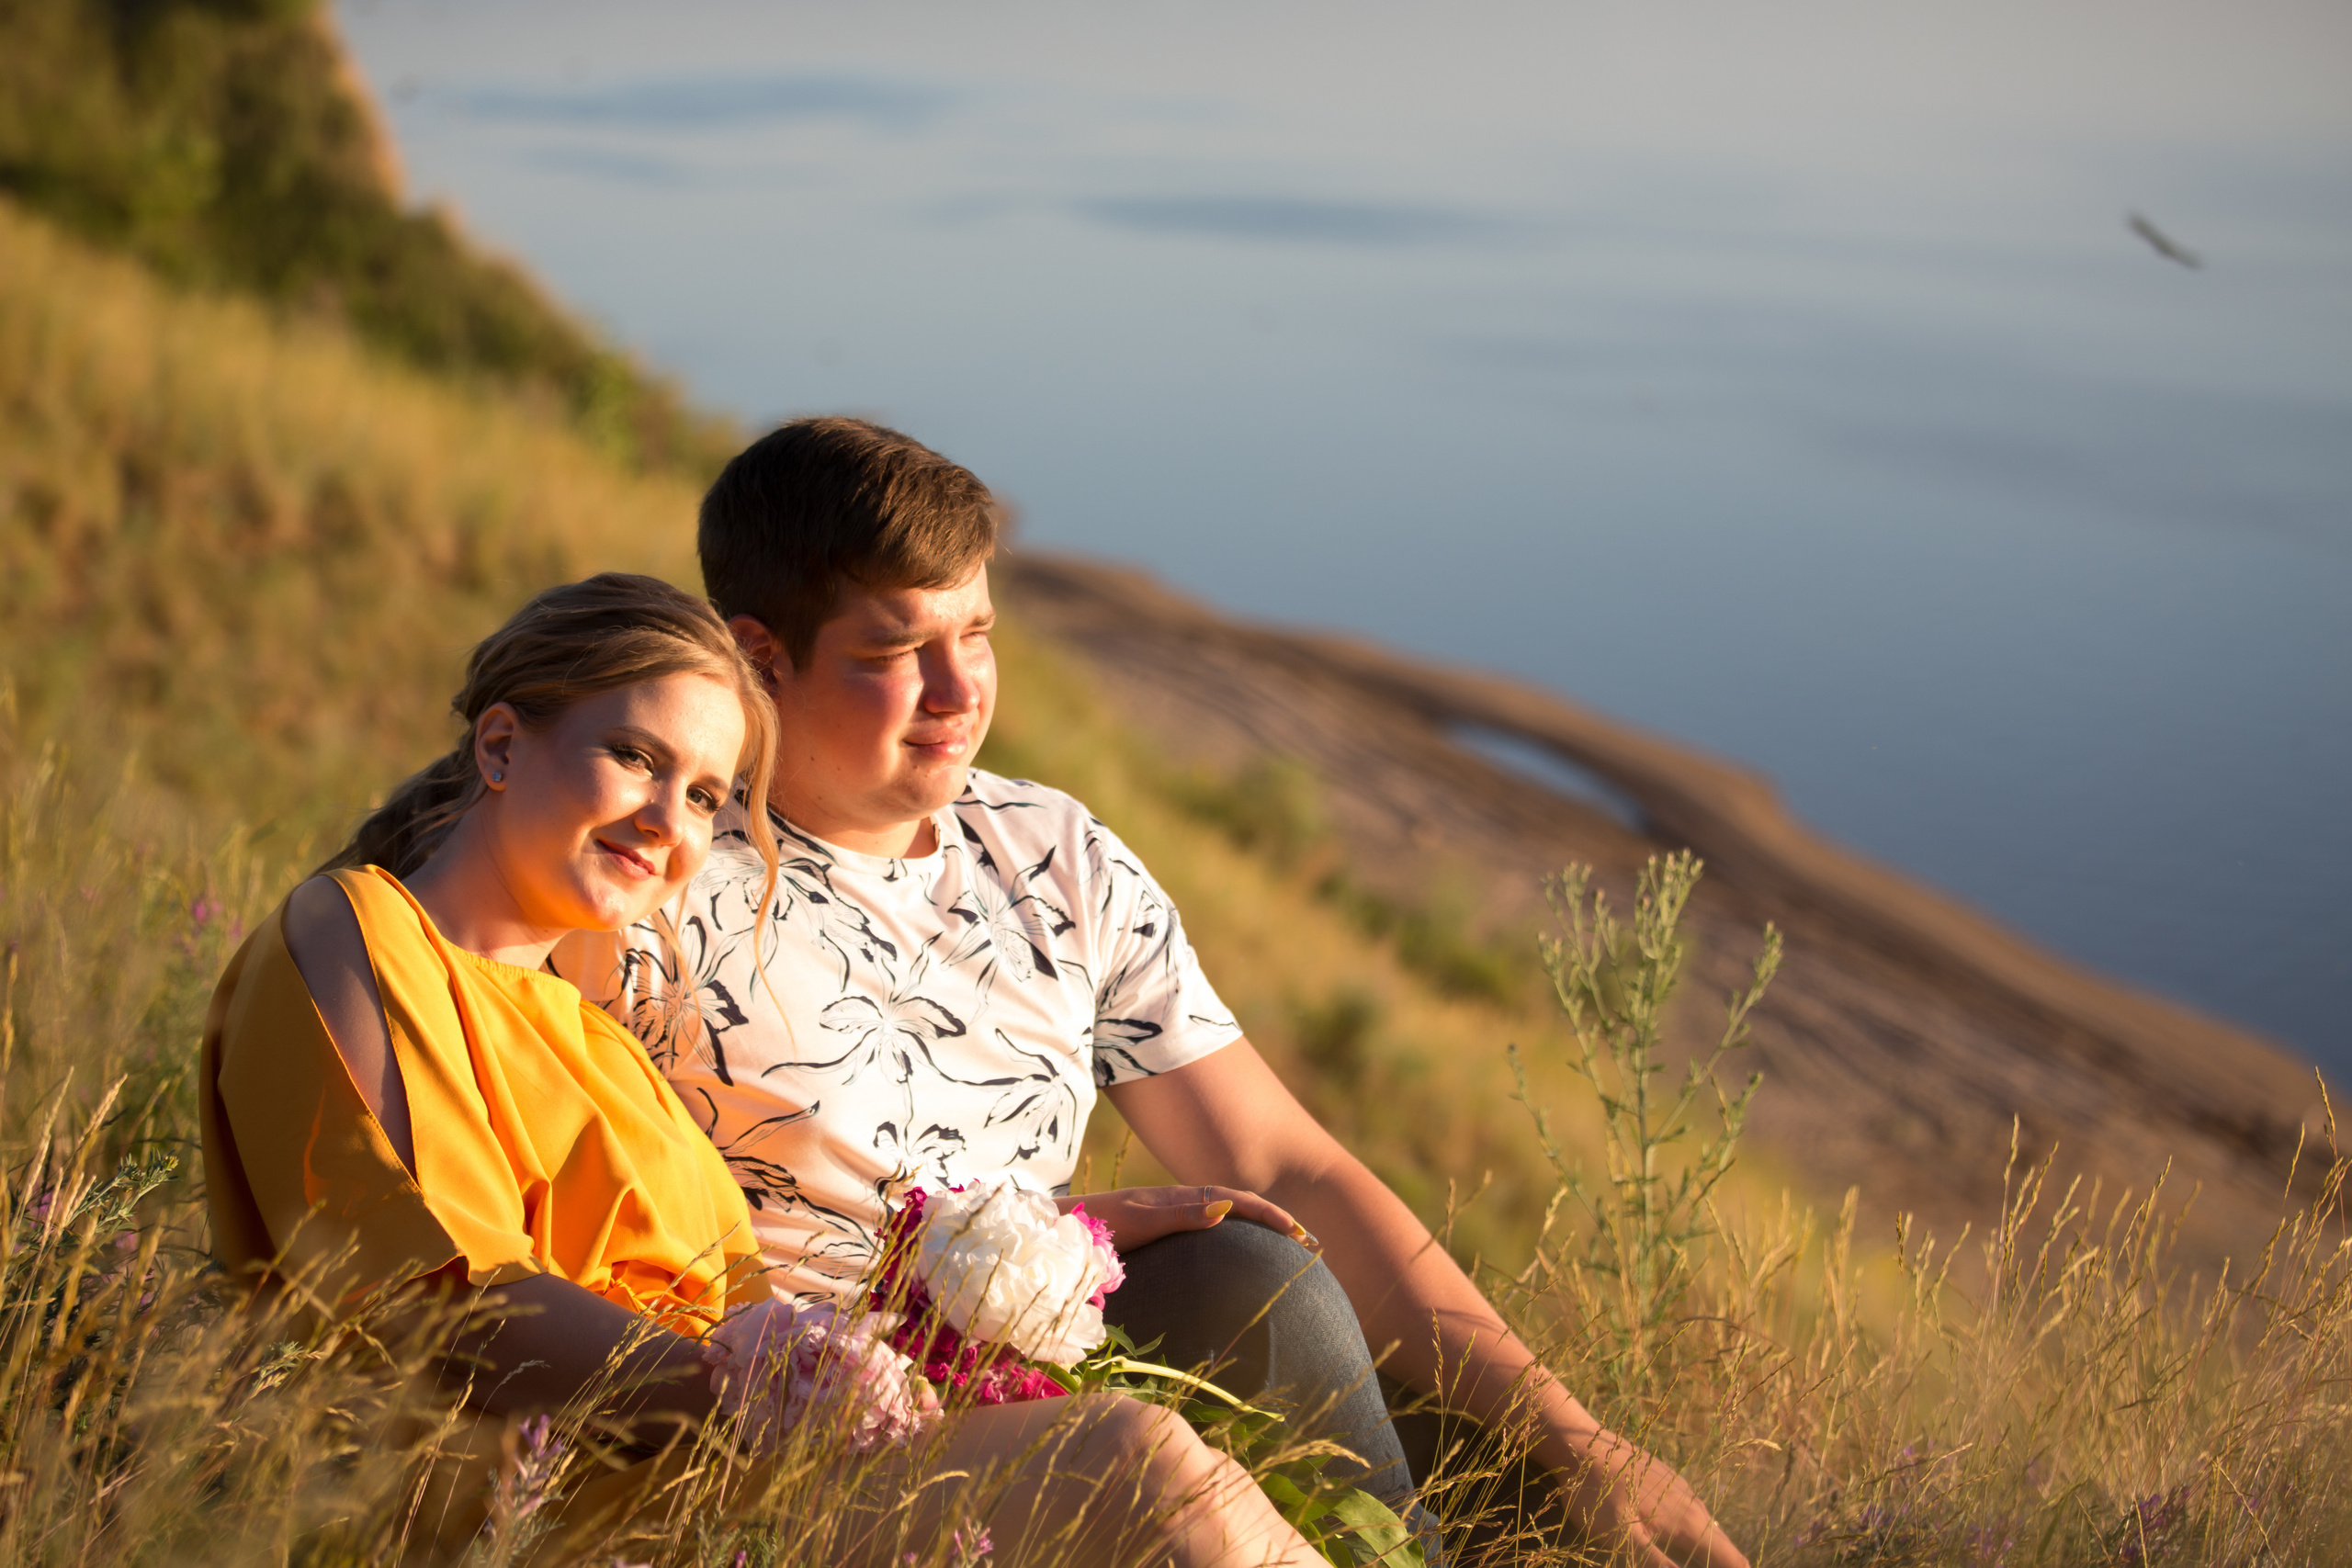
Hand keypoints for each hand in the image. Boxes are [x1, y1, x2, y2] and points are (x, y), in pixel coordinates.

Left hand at [1058, 1185, 1313, 1252]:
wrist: (1058, 1226)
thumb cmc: (1094, 1226)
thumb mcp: (1138, 1221)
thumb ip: (1179, 1215)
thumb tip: (1226, 1209)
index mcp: (1179, 1199)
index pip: (1236, 1201)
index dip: (1270, 1215)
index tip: (1300, 1234)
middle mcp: (1178, 1203)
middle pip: (1238, 1206)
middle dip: (1274, 1221)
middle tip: (1309, 1242)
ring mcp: (1169, 1216)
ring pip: (1225, 1216)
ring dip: (1257, 1229)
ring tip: (1285, 1250)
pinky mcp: (1159, 1231)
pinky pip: (1207, 1230)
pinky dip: (1233, 1238)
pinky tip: (1236, 1258)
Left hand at [1555, 1426, 1749, 1567]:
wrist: (1579, 1445)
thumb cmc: (1597, 1496)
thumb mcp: (1623, 1538)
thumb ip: (1657, 1564)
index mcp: (1689, 1523)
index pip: (1733, 1559)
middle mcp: (1693, 1503)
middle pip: (1724, 1544)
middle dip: (1729, 1565)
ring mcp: (1680, 1488)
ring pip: (1709, 1526)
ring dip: (1714, 1548)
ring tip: (1711, 1562)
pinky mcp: (1666, 1478)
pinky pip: (1693, 1510)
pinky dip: (1698, 1530)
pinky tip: (1685, 1535)